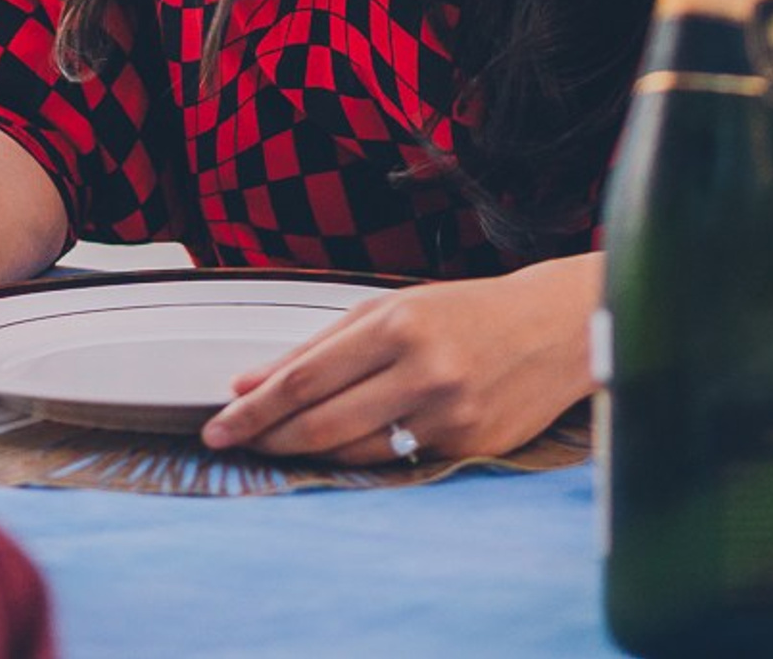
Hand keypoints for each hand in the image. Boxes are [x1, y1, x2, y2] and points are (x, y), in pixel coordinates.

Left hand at [200, 252, 603, 463]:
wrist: (551, 330)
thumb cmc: (465, 312)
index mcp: (399, 324)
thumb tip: (253, 381)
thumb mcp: (392, 308)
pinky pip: (395, 462)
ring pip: (354, 451)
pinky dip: (358, 458)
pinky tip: (337, 450)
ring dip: (306, 453)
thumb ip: (321, 345)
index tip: (221, 422)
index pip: (307, 376)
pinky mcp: (468, 447)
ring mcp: (448, 415)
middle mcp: (423, 370)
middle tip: (231, 441)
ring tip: (274, 444)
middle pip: (323, 421)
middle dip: (268, 436)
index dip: (257, 406)